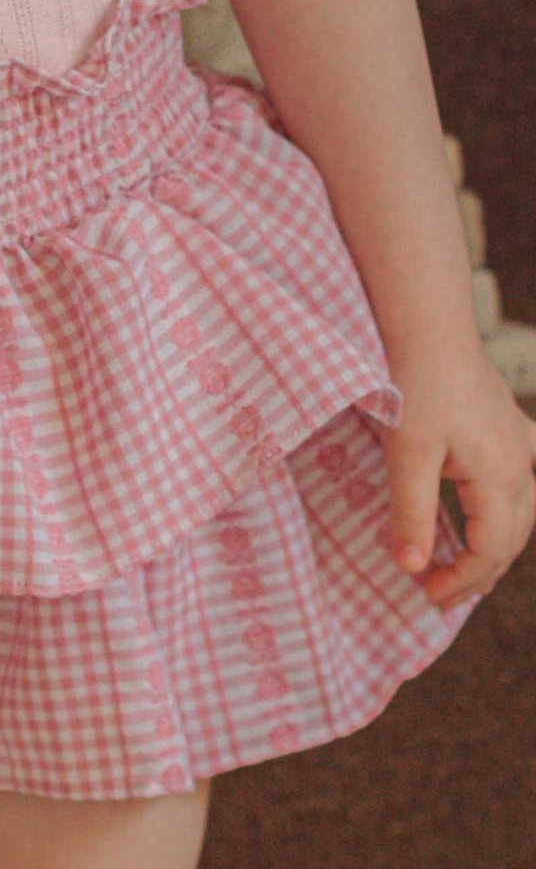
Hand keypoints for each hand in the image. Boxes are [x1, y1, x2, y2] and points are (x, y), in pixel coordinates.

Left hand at [378, 345, 535, 611]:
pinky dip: (506, 507)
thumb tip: (413, 567)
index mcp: (501, 477)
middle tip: (440, 596)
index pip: (491, 549)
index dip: (461, 579)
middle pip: (511, 537)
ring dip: (495, 545)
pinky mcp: (508, 426)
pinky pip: (521, 478)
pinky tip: (497, 506)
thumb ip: (411, 514)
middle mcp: (521, 463)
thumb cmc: (416, 388)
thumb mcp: (407, 455)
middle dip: (478, 572)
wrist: (429, 330)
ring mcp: (520, 442)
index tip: (425, 595)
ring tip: (465, 568)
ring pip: (521, 511)